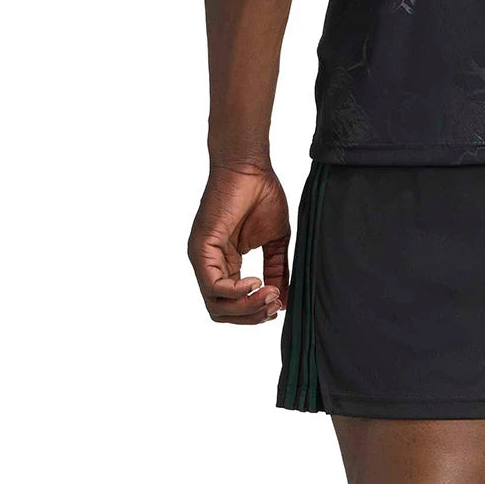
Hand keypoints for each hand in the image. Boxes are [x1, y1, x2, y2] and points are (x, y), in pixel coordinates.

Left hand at [188, 164, 290, 323]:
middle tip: (275, 304)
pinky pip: (213, 287)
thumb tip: (283, 300)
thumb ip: (277, 271)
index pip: (233, 306)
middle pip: (222, 313)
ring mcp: (203, 258)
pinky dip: (237, 293)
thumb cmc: (261, 195)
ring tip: (269, 295)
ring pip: (217, 306)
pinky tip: (256, 283)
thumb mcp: (275, 242)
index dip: (256, 313)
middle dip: (252, 316)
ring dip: (247, 308)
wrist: (249, 166)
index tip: (279, 304)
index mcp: (226, 265)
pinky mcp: (201, 249)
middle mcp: (210, 265)